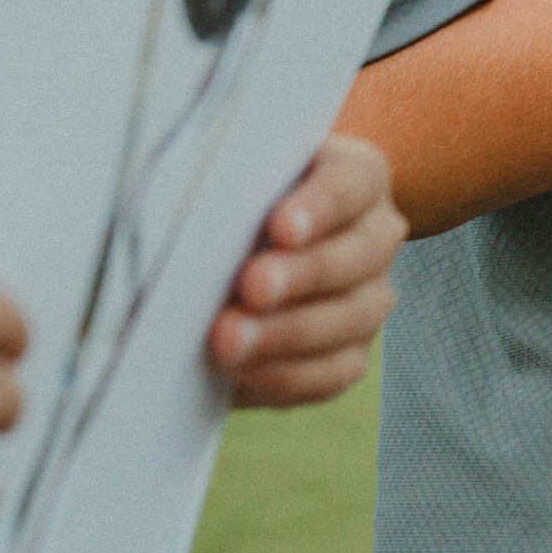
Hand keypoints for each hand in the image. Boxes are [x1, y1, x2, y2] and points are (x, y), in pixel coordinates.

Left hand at [209, 134, 403, 406]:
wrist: (236, 252)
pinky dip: (286, 375)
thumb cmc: (229, 202)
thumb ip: (220, 188)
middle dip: (302, 275)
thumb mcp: (229, 179)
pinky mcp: (351, 352)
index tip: (281, 227)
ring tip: (228, 340)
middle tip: (252, 288)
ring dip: (287, 333)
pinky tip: (242, 372)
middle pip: (356, 255)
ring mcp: (370, 298)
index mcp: (357, 178)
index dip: (320, 207)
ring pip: (350, 318)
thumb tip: (176, 212)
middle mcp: (376, 236)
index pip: (351, 184)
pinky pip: (333, 373)